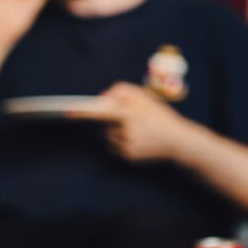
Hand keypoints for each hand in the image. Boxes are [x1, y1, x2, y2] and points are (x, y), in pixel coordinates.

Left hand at [67, 82, 195, 161]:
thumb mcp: (144, 97)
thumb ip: (122, 91)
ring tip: (136, 129)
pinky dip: (119, 141)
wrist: (179, 142)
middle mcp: (128, 131)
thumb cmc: (159, 116)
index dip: (85, 111)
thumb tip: (102, 98)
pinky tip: (136, 139)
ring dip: (114, 130)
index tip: (68, 111)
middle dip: (111, 119)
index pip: (103, 111)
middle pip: (104, 123)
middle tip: (130, 118)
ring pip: (107, 135)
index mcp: (132, 113)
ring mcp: (128, 146)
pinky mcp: (128, 156)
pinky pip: (113, 146)